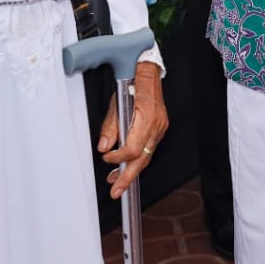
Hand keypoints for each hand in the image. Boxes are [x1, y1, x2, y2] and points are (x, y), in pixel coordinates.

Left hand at [99, 61, 168, 199]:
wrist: (148, 72)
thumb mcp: (116, 103)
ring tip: (117, 182)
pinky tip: (126, 165)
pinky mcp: (159, 129)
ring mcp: (160, 128)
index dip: (118, 158)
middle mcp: (156, 126)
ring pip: (146, 156)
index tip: (106, 158)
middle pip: (142, 159)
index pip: (133, 149)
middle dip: (128, 178)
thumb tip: (104, 146)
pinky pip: (148, 148)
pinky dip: (137, 158)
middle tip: (116, 191)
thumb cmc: (131, 83)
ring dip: (131, 170)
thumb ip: (110, 126)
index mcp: (146, 118)